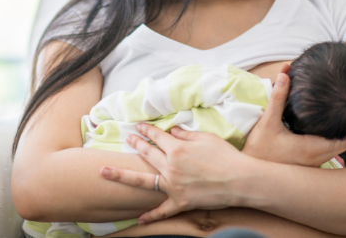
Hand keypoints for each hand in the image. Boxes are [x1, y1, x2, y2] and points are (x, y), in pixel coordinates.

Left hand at [100, 123, 242, 224]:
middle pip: (147, 154)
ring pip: (144, 180)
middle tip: (126, 138)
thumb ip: (186, 134)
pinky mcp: (180, 202)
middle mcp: (171, 166)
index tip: (139, 126)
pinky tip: (138, 219)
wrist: (240, 180)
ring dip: (123, 175)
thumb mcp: (206, 138)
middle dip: (135, 144)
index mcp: (177, 148)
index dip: (147, 130)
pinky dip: (150, 215)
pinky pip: (162, 210)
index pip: (157, 136)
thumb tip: (173, 131)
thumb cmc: (226, 156)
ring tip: (106, 171)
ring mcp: (173, 185)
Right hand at [243, 66, 345, 166]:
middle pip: (344, 146)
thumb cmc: (259, 149)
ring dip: (343, 138)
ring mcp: (311, 165)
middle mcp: (315, 159)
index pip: (345, 141)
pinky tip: (327, 133)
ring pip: (336, 152)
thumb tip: (284, 74)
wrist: (250, 174)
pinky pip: (326, 155)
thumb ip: (278, 97)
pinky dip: (332, 144)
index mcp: (311, 148)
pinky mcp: (306, 168)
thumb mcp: (268, 121)